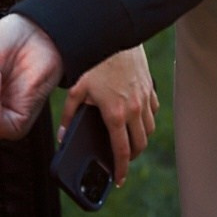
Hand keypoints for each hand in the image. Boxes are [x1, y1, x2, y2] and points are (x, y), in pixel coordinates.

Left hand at [64, 45, 156, 183]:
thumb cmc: (95, 62)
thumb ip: (68, 115)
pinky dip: (147, 120)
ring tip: (129, 141)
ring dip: (141, 139)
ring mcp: (145, 99)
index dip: (121, 170)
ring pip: (150, 130)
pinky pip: (154, 111)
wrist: (115, 36)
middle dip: (132, 157)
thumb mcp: (76, 89)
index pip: (122, 151)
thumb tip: (63, 136)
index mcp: (115, 114)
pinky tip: (137, 118)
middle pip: (140, 145)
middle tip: (122, 161)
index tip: (119, 180)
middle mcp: (134, 110)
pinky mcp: (149, 88)